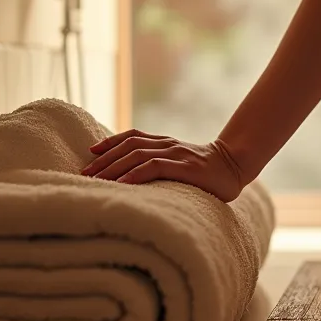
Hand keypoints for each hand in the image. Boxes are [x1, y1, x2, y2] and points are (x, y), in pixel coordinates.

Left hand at [81, 129, 245, 201]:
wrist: (236, 165)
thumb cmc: (207, 172)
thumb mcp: (181, 164)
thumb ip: (162, 166)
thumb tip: (136, 180)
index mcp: (165, 142)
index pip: (132, 136)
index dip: (110, 142)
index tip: (90, 154)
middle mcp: (167, 144)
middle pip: (129, 145)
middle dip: (104, 159)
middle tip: (85, 173)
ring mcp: (176, 154)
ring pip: (136, 155)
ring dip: (113, 167)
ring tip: (96, 180)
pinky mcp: (185, 167)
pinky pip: (154, 167)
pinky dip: (135, 174)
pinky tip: (122, 184)